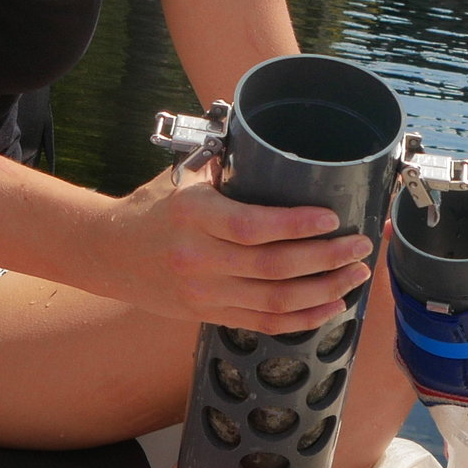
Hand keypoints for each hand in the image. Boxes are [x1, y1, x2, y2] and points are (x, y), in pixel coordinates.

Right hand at [102, 162, 373, 332]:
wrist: (107, 253)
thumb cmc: (153, 207)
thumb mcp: (184, 178)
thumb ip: (228, 166)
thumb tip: (281, 145)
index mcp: (192, 214)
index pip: (251, 227)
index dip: (296, 226)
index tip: (332, 219)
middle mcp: (197, 258)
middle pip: (273, 267)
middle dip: (326, 259)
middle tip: (360, 247)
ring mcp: (202, 292)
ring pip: (275, 300)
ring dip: (324, 290)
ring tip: (356, 275)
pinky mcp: (207, 314)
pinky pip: (263, 322)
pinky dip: (303, 318)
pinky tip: (331, 306)